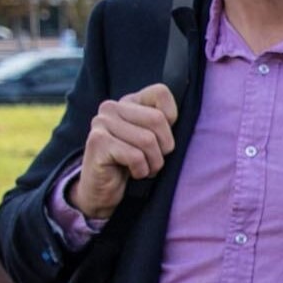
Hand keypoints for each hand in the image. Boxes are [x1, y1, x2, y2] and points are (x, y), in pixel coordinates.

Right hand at [72, 83, 179, 219]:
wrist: (103, 190)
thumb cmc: (135, 164)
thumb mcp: (155, 140)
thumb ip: (165, 123)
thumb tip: (184, 115)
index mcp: (128, 101)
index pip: (161, 93)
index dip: (171, 119)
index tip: (160, 138)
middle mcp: (112, 107)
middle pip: (158, 119)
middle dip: (164, 147)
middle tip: (154, 159)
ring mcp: (101, 122)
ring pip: (148, 140)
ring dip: (153, 163)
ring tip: (144, 168)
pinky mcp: (98, 142)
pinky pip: (135, 156)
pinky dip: (141, 170)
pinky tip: (132, 172)